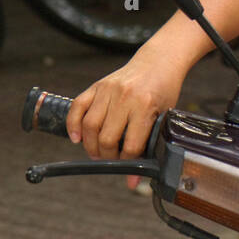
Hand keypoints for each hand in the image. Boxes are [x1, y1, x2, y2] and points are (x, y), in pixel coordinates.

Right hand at [66, 46, 184, 189]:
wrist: (159, 61)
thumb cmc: (164, 90)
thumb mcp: (165, 115)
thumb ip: (151, 142)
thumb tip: (139, 174)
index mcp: (146, 106)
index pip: (131, 145)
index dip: (129, 165)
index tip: (130, 177)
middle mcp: (125, 97)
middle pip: (106, 138)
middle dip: (107, 157)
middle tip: (111, 161)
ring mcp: (108, 90)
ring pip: (90, 126)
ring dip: (90, 146)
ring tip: (97, 153)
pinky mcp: (97, 85)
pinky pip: (78, 107)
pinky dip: (73, 125)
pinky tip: (77, 138)